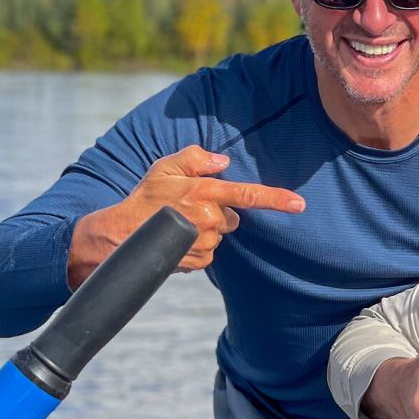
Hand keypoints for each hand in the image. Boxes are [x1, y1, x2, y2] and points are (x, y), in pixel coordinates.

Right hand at [68, 146, 304, 286]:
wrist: (118, 236)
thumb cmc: (144, 198)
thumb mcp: (164, 168)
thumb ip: (196, 158)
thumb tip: (223, 161)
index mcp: (205, 193)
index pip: (248, 195)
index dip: (276, 199)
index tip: (300, 204)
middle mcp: (209, 218)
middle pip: (231, 216)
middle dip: (216, 212)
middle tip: (187, 208)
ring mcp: (205, 242)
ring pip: (219, 233)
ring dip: (204, 229)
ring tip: (176, 224)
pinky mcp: (199, 261)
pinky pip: (209, 251)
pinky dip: (196, 245)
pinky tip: (176, 240)